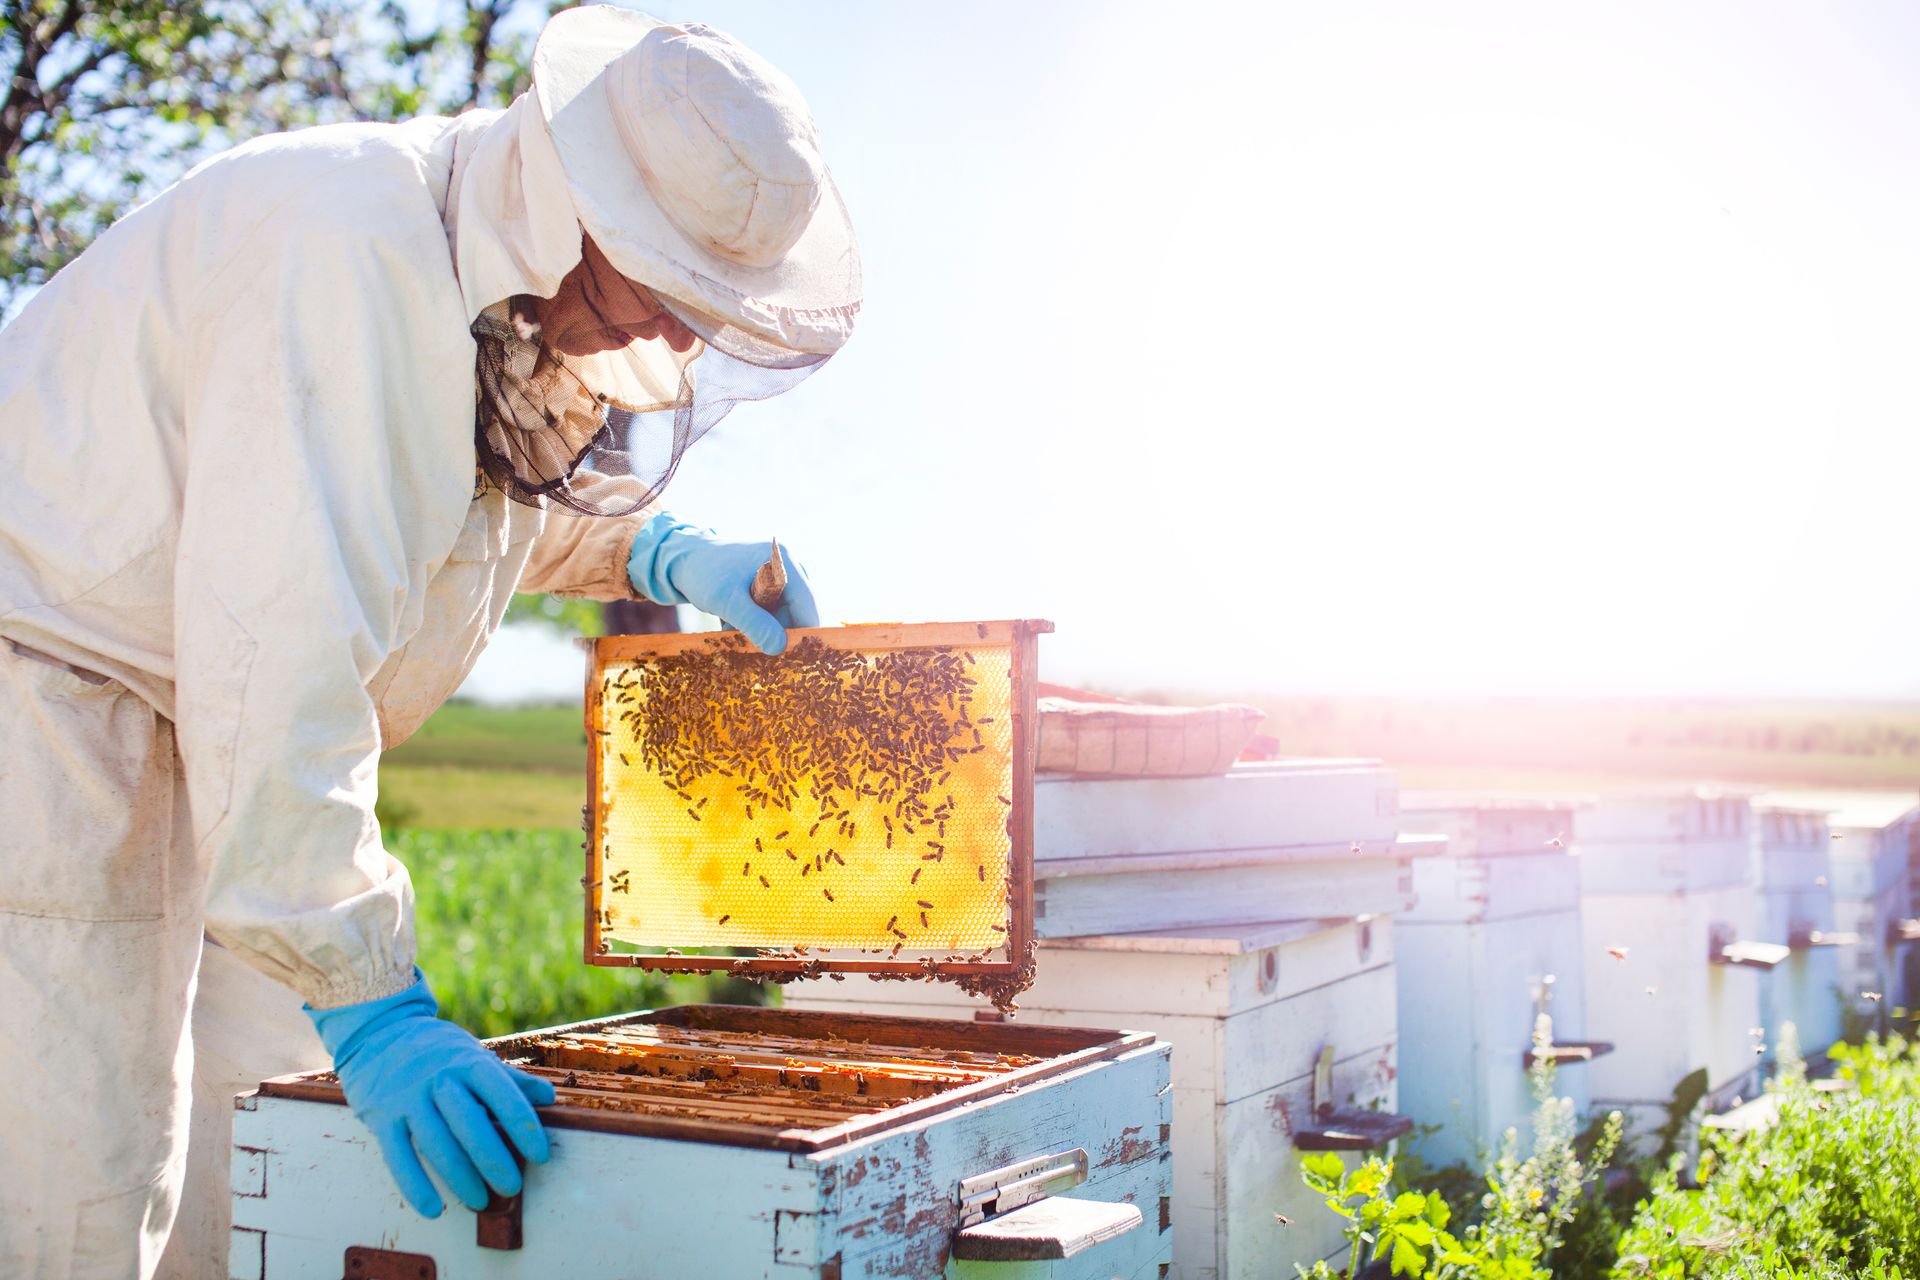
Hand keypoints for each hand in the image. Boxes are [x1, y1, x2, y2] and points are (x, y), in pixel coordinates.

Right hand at [305, 971, 554, 1217]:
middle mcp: (437, 1078)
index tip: (540, 1155)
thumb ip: (509, 1079)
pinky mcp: (381, 1117)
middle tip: (512, 1188)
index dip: (523, 1126)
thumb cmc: (437, 1050)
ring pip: (436, 1144)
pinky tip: (433, 1209)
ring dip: (460, 1178)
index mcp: (467, 1062)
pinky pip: (398, 1157)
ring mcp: (407, 1098)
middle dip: (494, 1159)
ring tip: (479, 1202)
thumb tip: (549, 1097)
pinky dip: (416, 1186)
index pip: (501, 1094)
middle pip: (469, 1124)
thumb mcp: (473, 1054)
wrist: (378, 1031)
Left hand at [627, 513, 819, 654]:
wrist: (681, 560)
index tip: (797, 661)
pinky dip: (756, 626)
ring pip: (783, 617)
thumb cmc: (703, 574)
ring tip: (736, 632)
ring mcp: (779, 579)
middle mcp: (788, 569)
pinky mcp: (768, 589)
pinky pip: (771, 615)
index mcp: (785, 563)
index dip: (806, 635)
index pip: (809, 606)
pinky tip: (735, 625)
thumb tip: (781, 648)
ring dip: (763, 632)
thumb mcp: (727, 601)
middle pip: (798, 614)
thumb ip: (755, 623)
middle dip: (779, 635)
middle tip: (756, 650)